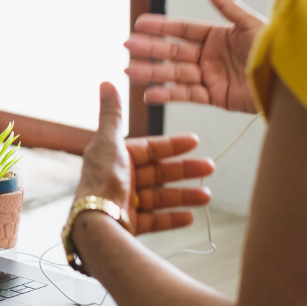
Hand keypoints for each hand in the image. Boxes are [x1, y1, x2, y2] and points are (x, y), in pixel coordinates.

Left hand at [76, 82, 212, 234]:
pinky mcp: (128, 224)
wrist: (96, 220)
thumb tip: (106, 81)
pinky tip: (191, 217)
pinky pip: (155, 220)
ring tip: (207, 196)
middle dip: (184, 170)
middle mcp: (119, 179)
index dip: (172, 145)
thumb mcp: (109, 141)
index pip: (149, 149)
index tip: (195, 141)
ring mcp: (124, 203)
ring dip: (184, 195)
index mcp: (114, 157)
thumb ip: (112, 114)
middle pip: (158, 173)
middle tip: (210, 167)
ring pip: (160, 197)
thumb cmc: (102, 178)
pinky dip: (172, 218)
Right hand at [124, 0, 267, 112]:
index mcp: (218, 36)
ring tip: (129, 71)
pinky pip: (187, 95)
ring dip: (151, 72)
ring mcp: (211, 77)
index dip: (161, 27)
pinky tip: (149, 93)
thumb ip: (226, 5)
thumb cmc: (274, 50)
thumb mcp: (248, 23)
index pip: (183, 30)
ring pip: (175, 74)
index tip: (139, 24)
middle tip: (127, 47)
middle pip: (173, 52)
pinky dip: (168, 95)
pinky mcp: (216, 97)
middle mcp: (211, 56)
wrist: (288, 80)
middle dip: (149, 49)